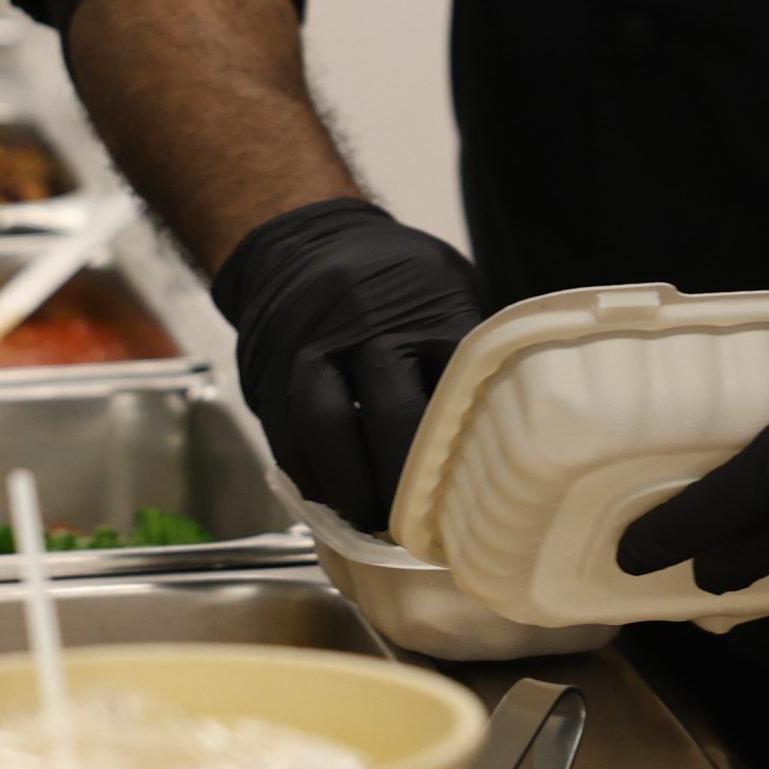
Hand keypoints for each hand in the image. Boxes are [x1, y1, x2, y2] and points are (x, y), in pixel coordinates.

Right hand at [211, 196, 484, 530]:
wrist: (302, 242)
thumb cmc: (392, 277)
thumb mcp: (444, 290)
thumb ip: (464, 353)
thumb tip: (499, 430)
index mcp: (427, 311)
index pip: (455, 387)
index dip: (464, 449)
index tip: (477, 493)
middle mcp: (367, 329)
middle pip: (392, 415)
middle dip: (407, 481)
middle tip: (421, 526)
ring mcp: (312, 352)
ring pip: (327, 430)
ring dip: (352, 489)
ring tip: (372, 521)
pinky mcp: (270, 377)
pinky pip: (288, 440)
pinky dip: (315, 479)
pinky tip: (337, 497)